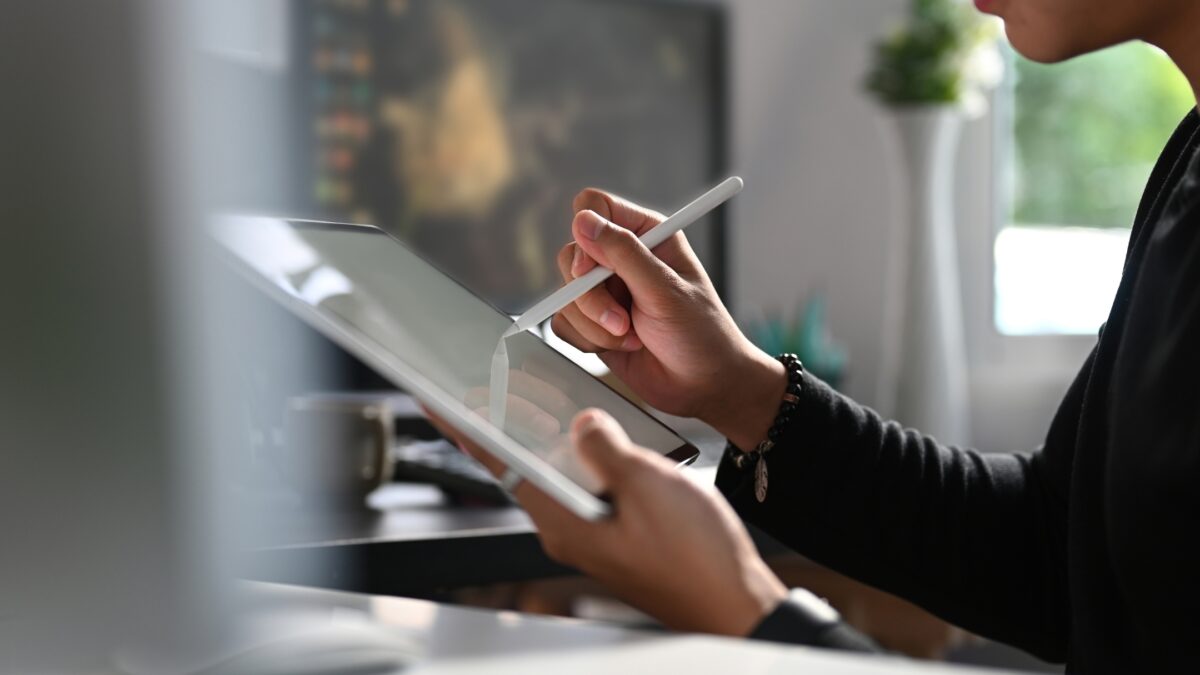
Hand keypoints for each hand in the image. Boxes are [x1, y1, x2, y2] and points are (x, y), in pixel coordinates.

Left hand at [429, 406, 787, 636]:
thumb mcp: (648, 485)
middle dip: (506, 423)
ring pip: (558, 474)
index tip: (437, 398)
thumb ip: (606, 447)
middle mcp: (570, 531)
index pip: (498, 463)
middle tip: (489, 382)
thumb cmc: (697, 559)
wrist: (738, 604)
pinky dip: (585, 455)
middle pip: (523, 466)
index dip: (465, 428)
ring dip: (550, 436)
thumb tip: (582, 423)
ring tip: (541, 397)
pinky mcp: (618, 535)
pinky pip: (589, 486)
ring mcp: (594, 534)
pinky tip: (599, 434)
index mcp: (564, 521)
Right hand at [552, 189, 785, 449]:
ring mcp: (606, 292)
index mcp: (646, 235)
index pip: (595, 208)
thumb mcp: (665, 290)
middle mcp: (622, 259)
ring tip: (632, 337)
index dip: (586, 234)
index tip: (592, 269)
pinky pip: (565, 323)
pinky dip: (588, 340)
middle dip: (591, 296)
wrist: (704, 386)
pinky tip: (623, 347)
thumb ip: (624, 253)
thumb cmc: (700, 334)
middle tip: (622, 321)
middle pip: (571, 255)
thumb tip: (584, 221)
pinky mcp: (594, 323)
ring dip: (595, 324)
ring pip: (566, 295)